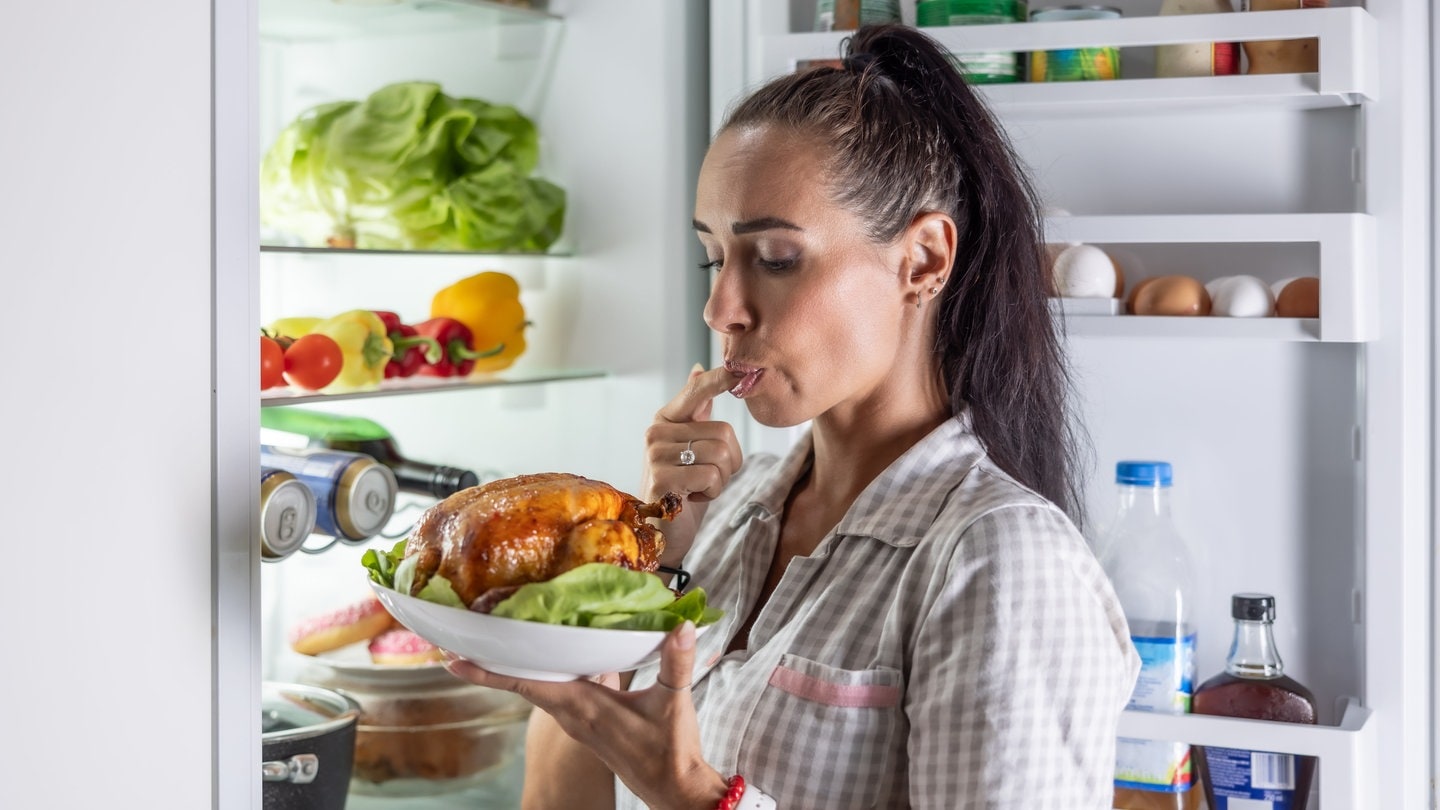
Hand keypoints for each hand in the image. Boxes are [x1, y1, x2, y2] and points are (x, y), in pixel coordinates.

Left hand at [443, 622, 728, 809]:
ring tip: (500, 641)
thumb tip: (682, 626)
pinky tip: (552, 657)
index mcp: (584, 706)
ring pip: (538, 687)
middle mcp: (573, 714)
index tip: (455, 662)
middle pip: (523, 683)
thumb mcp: (674, 702)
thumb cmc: (669, 750)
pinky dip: (544, 674)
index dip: (489, 673)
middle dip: (494, 663)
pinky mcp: (588, 723)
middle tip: (468, 638)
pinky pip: (555, 693)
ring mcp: (578, 721)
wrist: (673, 787)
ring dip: (517, 667)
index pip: (527, 684)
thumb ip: (676, 662)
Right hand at [642, 366, 742, 564]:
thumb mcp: (692, 445)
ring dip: (721, 479)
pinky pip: (711, 476)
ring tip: (699, 488)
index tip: (739, 371)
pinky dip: (712, 491)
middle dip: (729, 461)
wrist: (665, 531)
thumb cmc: (683, 487)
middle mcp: (656, 432)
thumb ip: (695, 410)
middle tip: (707, 477)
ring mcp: (655, 455)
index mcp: (666, 419)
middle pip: (723, 432)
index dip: (719, 379)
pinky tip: (692, 498)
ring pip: (720, 454)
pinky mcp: (661, 479)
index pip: (696, 391)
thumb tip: (699, 370)